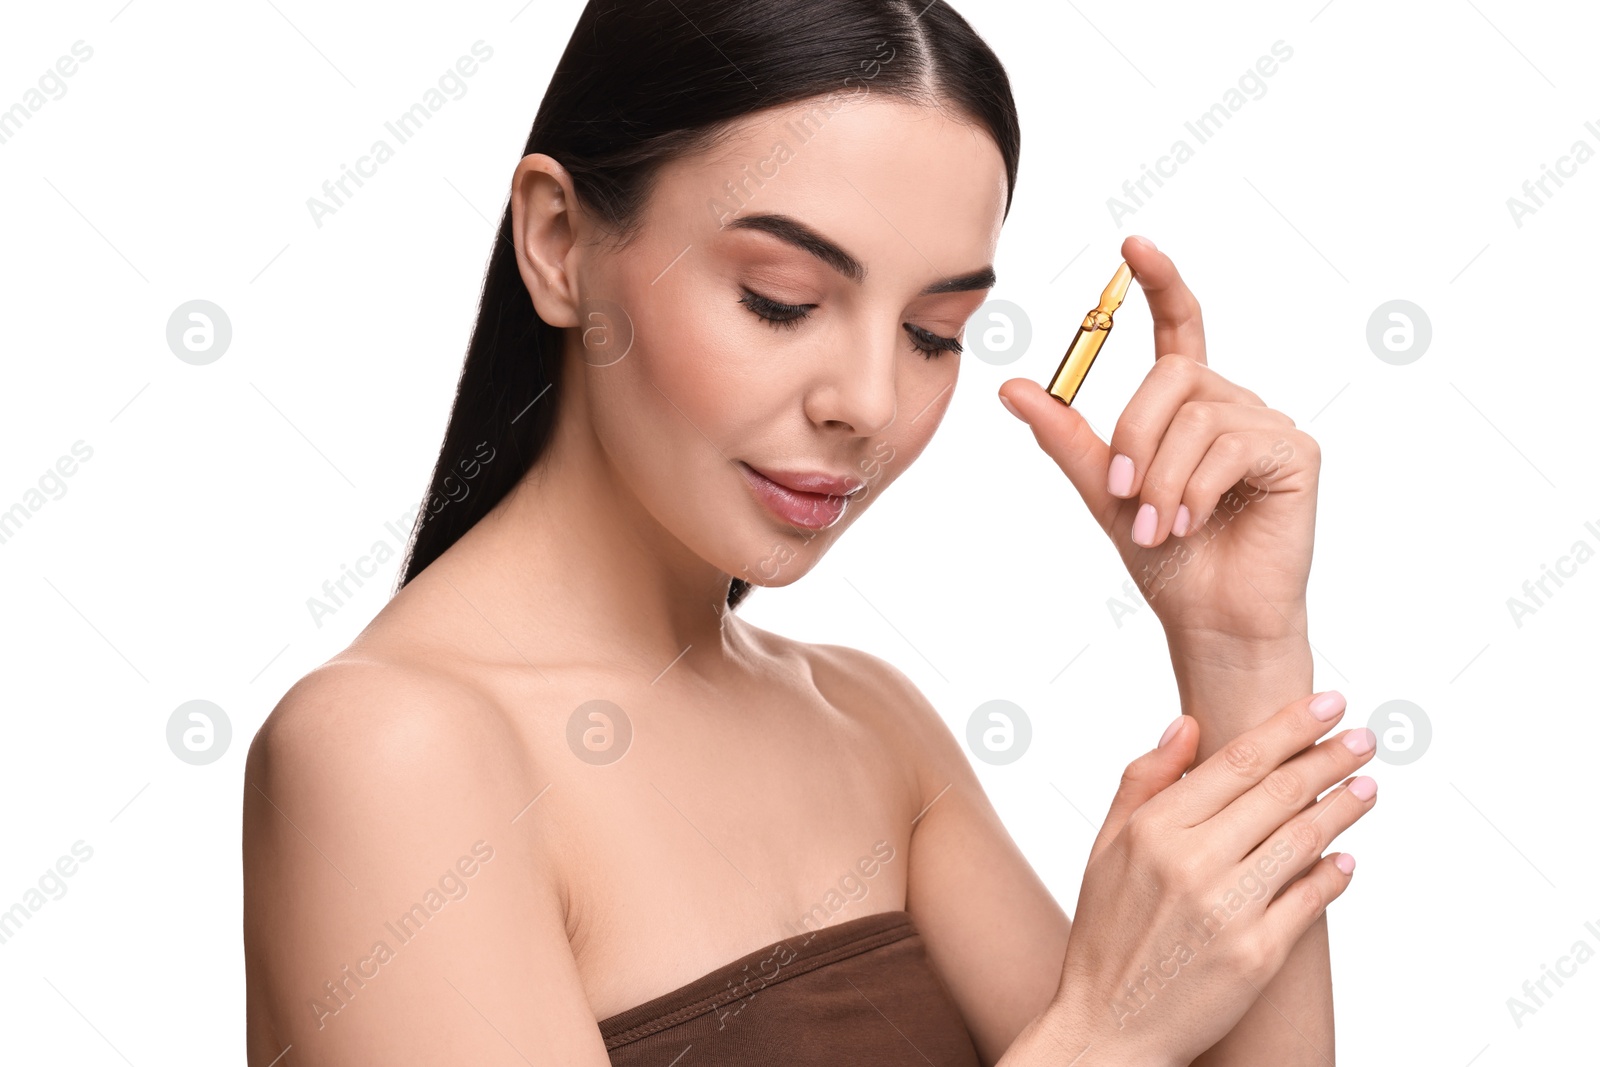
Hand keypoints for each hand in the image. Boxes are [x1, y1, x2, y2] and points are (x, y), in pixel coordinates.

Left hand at [999, 235, 1319, 645]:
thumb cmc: (1165, 559)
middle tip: (1121, 493)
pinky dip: (1195, 488)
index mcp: (1188, 406)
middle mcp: (1231, 403)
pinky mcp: (1296, 452)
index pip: (1179, 326)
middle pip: (1172, 374)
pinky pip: (1230, 445)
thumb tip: (1012, 386)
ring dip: (1161, 476)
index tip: (1132, 245)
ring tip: (1156, 524)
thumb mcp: (1102, 490)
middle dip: (1133, 435)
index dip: (1158, 283)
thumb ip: (1065, 434)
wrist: (1209, 618)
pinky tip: (1189, 522)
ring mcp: (1268, 424)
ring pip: (1196, 415)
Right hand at [1041, 692, 1374, 1065]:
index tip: (1327, 704)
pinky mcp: (1257, 955)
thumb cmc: (1107, 933)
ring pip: (1303, 840)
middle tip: (1365, 738)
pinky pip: (1310, 901)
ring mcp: (1228, 910)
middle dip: (1331, 758)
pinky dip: (1334, 875)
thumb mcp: (1105, 847)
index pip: (1237, 761)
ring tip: (1368, 788)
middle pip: (1279, 793)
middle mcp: (1191, 863)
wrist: (1109, 1027)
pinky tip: (1348, 857)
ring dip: (1343, 808)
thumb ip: (1143, 781)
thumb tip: (1185, 725)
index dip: (1289, 727)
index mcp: (1154, 829)